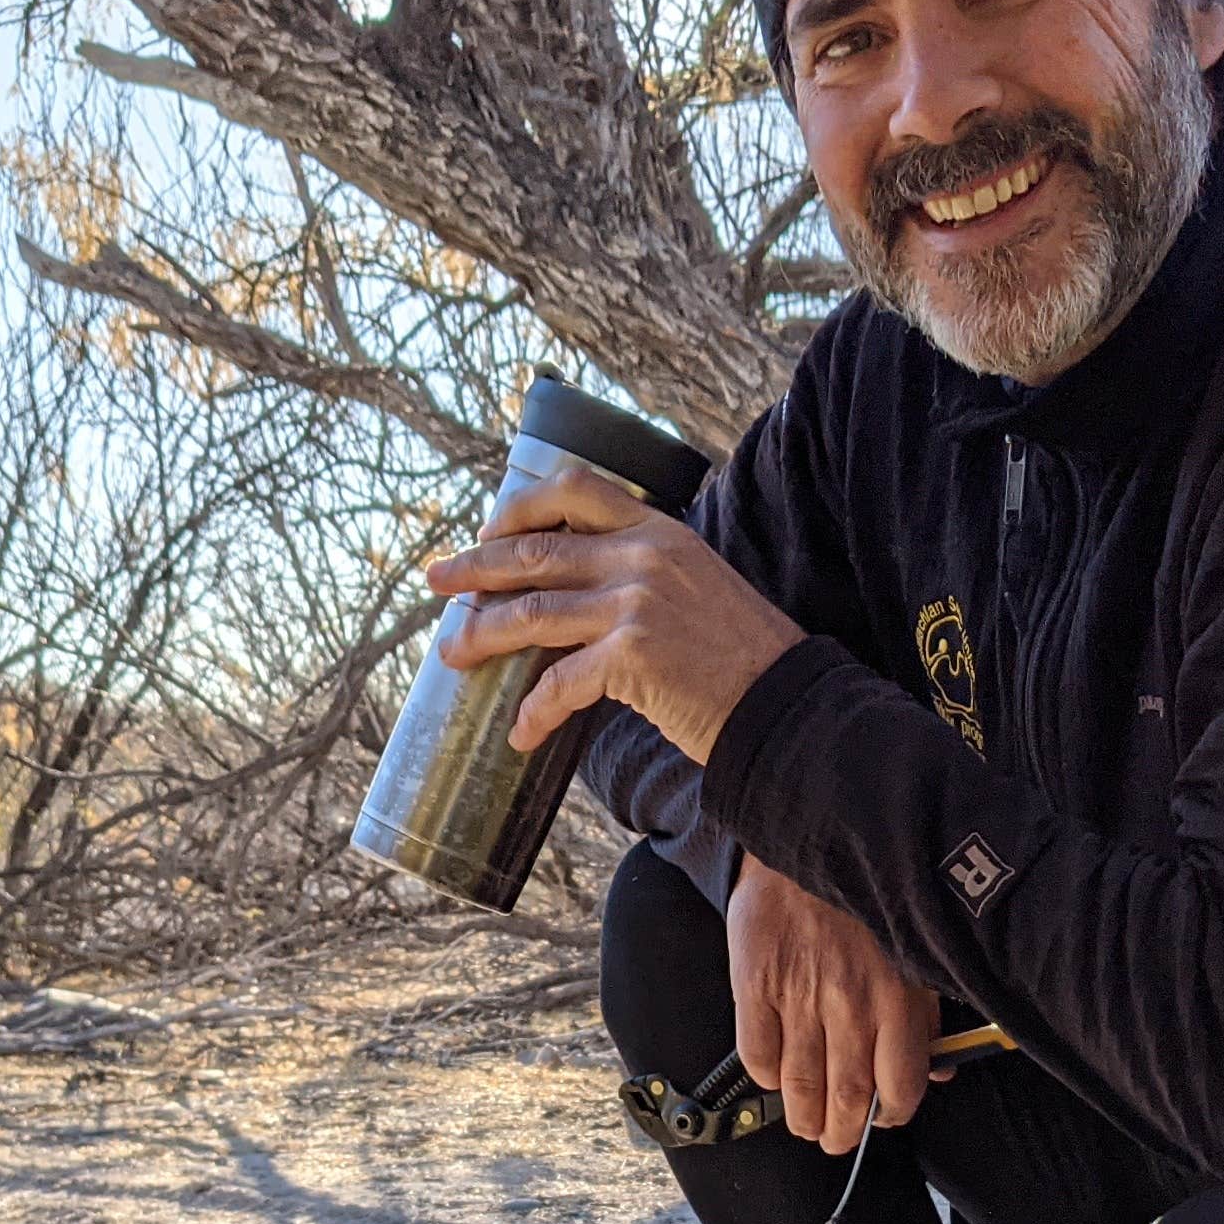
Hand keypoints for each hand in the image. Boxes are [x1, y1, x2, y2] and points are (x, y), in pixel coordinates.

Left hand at [425, 458, 802, 761]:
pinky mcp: (632, 658)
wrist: (786, 705)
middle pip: (534, 551)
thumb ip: (646, 574)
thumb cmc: (742, 659)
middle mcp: (643, 557)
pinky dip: (533, 712)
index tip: (489, 528)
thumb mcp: (698, 587)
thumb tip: (583, 593)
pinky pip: (559, 684)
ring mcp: (636, 605)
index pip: (573, 490)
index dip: (518, 506)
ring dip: (481, 635)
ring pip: (531, 612)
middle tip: (437, 581)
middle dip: (474, 566)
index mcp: (659, 531)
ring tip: (452, 654)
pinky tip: (520, 734)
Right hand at [731, 853, 937, 1150]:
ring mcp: (798, 997)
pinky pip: (756, 1055)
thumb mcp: (915, 952)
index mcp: (898, 1000)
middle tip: (835, 1139)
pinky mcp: (754, 984)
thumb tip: (937, 1072)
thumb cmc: (870, 898)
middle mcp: (850, 1006)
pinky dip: (766, 1078)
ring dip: (803, 1119)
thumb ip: (926, 1015)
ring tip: (806, 1124)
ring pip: (799, 1089)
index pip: (899, 1089)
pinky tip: (776, 1076)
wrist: (811, 834)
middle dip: (842, 1134)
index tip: (882, 1118)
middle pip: (846, 1101)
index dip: (890, 1117)